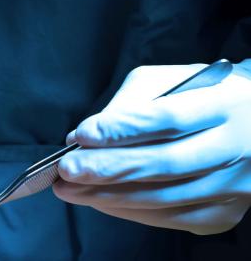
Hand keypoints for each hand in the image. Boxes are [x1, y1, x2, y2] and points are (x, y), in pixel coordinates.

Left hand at [54, 63, 250, 234]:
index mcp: (223, 104)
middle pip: (165, 163)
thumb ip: (130, 103)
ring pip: (164, 198)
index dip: (120, 129)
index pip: (168, 118)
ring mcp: (234, 185)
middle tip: (66, 171)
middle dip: (108, 169)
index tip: (81, 135)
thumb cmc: (200, 97)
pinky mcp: (225, 213)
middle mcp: (235, 147)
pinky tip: (100, 201)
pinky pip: (170, 218)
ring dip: (109, 196)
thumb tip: (87, 136)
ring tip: (70, 189)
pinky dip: (129, 212)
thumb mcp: (169, 81)